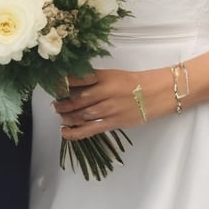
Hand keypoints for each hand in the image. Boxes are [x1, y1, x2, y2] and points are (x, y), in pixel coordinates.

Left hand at [53, 69, 172, 139]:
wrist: (155, 93)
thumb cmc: (132, 82)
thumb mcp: (111, 75)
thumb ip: (93, 79)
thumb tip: (70, 85)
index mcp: (103, 77)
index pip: (77, 80)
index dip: (62, 84)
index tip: (54, 86)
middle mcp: (104, 92)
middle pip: (76, 99)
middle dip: (62, 103)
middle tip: (55, 104)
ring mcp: (108, 109)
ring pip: (80, 115)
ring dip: (66, 117)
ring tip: (60, 116)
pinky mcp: (113, 123)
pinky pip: (90, 129)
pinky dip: (75, 132)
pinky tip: (65, 133)